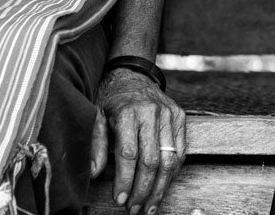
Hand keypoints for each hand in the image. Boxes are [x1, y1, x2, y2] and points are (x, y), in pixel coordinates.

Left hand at [92, 68, 185, 214]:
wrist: (133, 73)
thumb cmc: (111, 98)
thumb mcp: (96, 115)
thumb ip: (96, 143)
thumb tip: (94, 173)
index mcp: (128, 112)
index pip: (128, 154)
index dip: (125, 180)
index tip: (120, 200)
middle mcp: (151, 113)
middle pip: (151, 161)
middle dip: (143, 190)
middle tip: (135, 209)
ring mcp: (168, 115)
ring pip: (169, 159)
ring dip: (160, 188)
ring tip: (150, 206)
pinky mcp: (180, 117)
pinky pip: (180, 151)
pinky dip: (172, 172)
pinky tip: (162, 186)